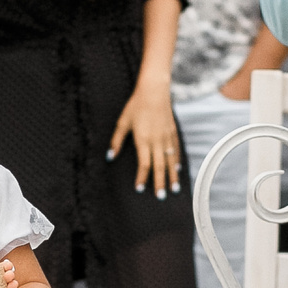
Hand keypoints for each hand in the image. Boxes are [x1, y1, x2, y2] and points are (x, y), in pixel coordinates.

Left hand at [107, 81, 182, 196]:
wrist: (154, 91)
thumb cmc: (136, 105)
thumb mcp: (122, 122)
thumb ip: (116, 141)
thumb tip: (110, 157)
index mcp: (143, 140)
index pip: (143, 164)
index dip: (141, 178)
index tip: (139, 189)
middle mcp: (157, 141)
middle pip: (159, 166)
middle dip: (159, 183)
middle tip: (160, 197)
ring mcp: (166, 137)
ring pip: (170, 161)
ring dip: (172, 176)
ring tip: (174, 189)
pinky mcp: (172, 132)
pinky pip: (175, 150)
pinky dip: (176, 161)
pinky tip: (177, 169)